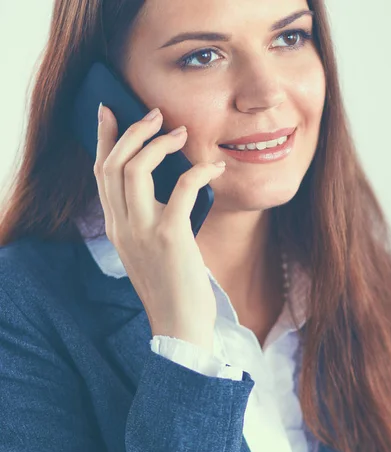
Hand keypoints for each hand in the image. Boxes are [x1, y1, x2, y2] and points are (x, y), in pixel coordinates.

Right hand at [94, 104, 224, 351]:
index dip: (105, 139)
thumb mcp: (150, 250)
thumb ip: (148, 219)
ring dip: (159, 143)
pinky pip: (183, 188)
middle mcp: (121, 226)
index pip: (100, 174)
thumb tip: (172, 184)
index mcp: (114, 228)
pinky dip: (199, 170)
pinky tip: (215, 168)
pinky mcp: (170, 236)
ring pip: (135, 169)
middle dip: (133, 131)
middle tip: (156, 115)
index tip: (111, 112)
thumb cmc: (172, 285)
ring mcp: (142, 231)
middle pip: (113, 164)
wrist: (180, 324)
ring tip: (181, 133)